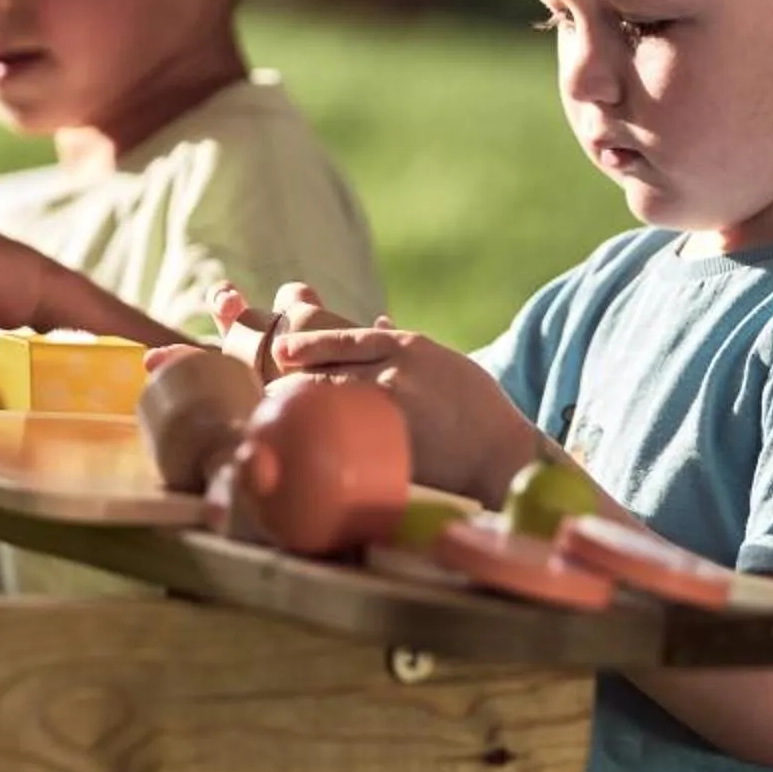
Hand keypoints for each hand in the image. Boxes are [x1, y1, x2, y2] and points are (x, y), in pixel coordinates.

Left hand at [270, 317, 543, 503]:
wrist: (501, 452)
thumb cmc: (475, 408)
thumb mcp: (443, 361)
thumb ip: (404, 345)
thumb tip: (377, 319)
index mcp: (408, 347)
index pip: (345, 340)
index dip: (309, 344)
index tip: (283, 350)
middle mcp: (396, 370)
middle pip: (328, 369)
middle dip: (297, 379)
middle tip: (271, 392)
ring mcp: (391, 405)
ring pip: (331, 398)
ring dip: (303, 405)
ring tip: (279, 414)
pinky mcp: (390, 439)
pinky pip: (344, 431)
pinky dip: (322, 431)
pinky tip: (305, 438)